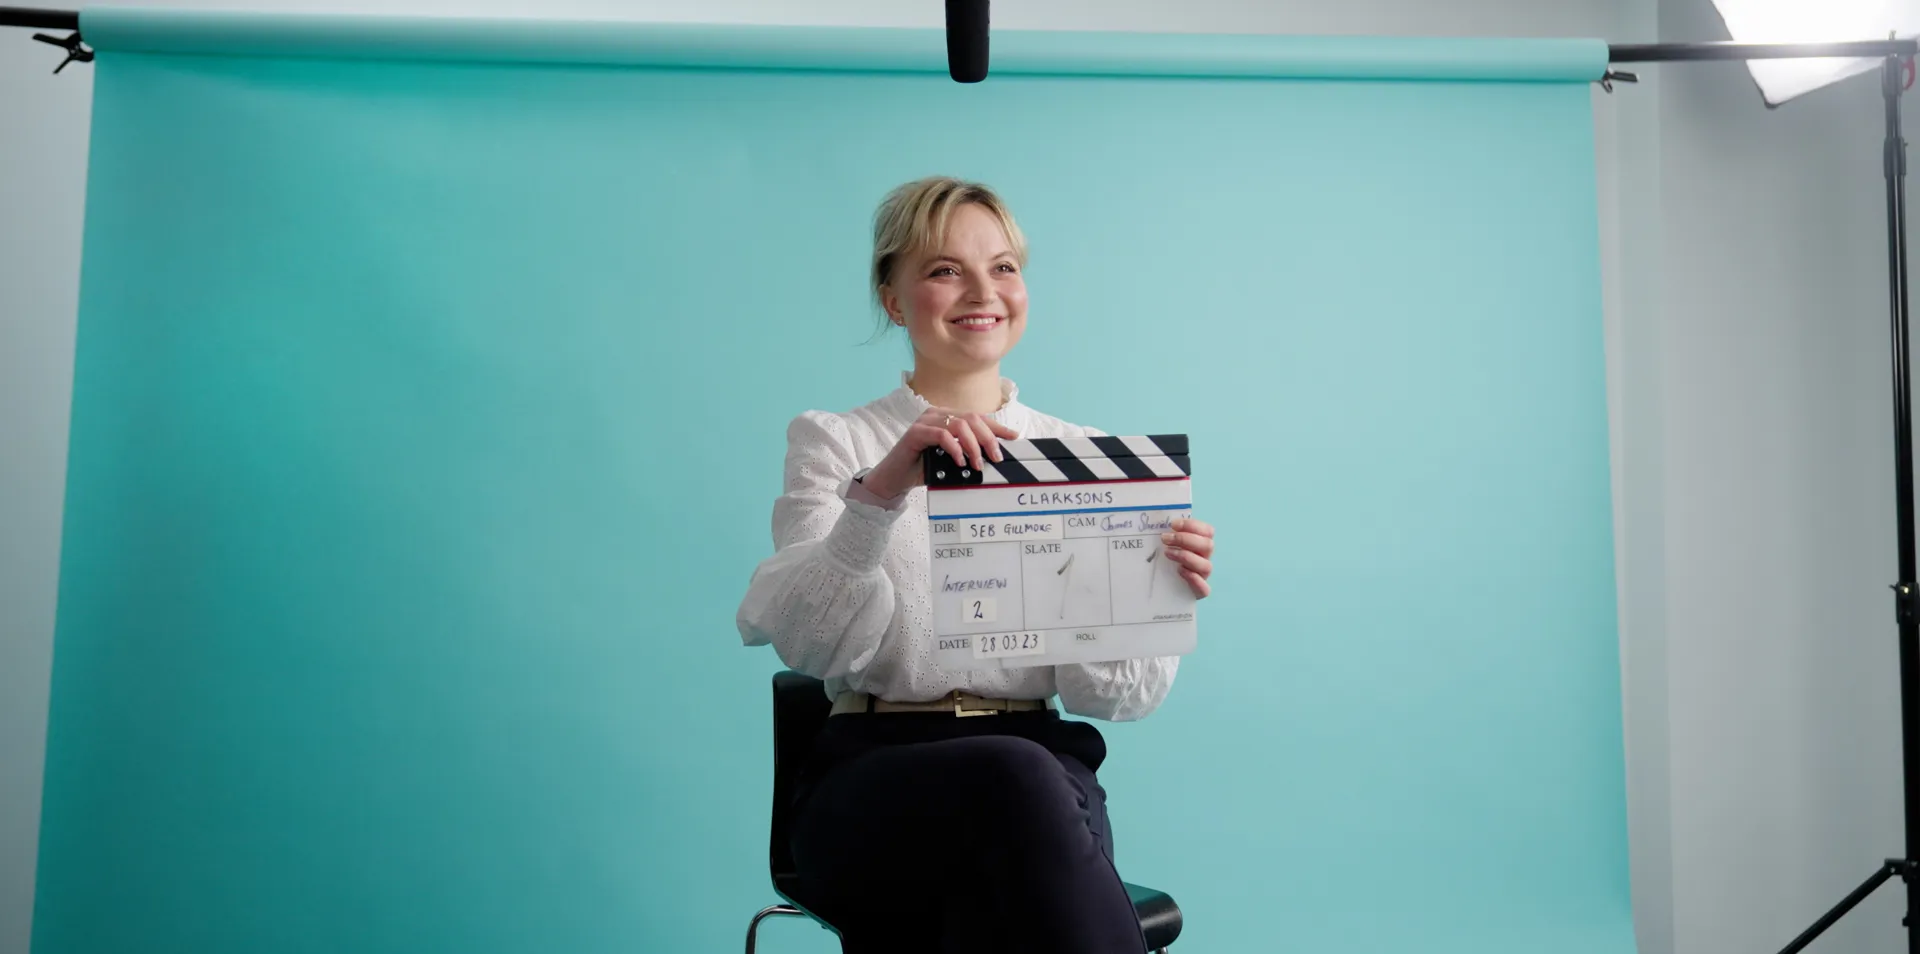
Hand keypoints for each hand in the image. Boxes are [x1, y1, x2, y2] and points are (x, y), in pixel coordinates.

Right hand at [861, 407, 1018, 499]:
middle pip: (971, 418)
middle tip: (996, 457)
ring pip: (959, 424)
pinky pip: (942, 435)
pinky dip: (955, 448)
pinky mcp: (915, 433)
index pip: (977, 418)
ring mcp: (925, 421)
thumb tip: (994, 455)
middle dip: (988, 437)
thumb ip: (967, 453)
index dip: (997, 427)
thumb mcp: (950, 460)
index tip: (1014, 437)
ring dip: (973, 445)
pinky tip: (959, 461)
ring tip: (978, 464)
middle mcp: (937, 414)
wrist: (894, 479)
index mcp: (947, 417)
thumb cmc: (922, 468)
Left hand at [1161, 517, 1214, 598]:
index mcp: (1200, 545)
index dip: (1193, 525)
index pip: (1207, 531)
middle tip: (1164, 538)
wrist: (1159, 589)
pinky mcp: (1198, 592)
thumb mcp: (1164, 546)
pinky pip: (1204, 588)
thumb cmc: (1163, 562)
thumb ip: (1167, 535)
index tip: (1173, 524)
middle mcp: (1204, 559)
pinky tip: (1180, 572)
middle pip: (1208, 546)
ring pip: (1206, 565)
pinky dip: (1194, 580)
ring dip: (1186, 556)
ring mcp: (1203, 576)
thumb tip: (1156, 521)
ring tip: (1167, 553)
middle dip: (1185, 539)